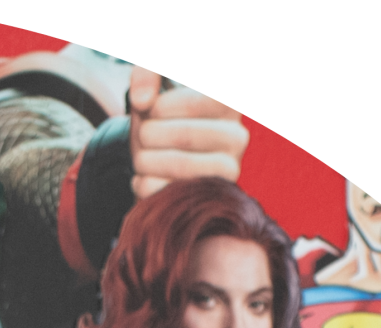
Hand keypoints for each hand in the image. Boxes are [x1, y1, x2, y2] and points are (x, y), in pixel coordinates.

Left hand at [127, 69, 247, 198]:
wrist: (160, 164)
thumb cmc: (160, 121)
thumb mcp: (153, 88)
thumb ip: (146, 74)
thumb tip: (142, 102)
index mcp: (230, 105)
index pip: (197, 101)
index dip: (162, 107)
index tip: (150, 109)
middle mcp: (238, 137)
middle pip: (184, 136)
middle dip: (148, 135)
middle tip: (142, 136)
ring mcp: (228, 172)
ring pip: (176, 165)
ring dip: (143, 160)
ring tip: (142, 157)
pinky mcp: (207, 201)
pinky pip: (164, 191)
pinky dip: (142, 184)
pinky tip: (147, 177)